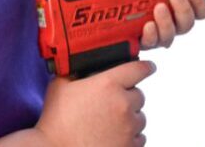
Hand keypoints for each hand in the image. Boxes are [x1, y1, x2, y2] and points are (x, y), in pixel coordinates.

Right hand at [35, 60, 154, 146]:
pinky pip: (139, 138)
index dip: (145, 67)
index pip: (138, 69)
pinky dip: (130, 138)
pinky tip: (112, 138)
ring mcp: (128, 127)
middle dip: (127, 98)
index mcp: (108, 84)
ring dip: (129, 119)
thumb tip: (82, 66)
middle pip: (139, 96)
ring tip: (108, 125)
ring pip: (140, 118)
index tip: (149, 67)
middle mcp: (123, 103)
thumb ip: (76, 72)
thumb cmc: (56, 121)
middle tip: (109, 105)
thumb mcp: (60, 86)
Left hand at [137, 0, 204, 48]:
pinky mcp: (141, 43)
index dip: (200, 3)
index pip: (199, 12)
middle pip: (187, 24)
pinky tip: (148, 25)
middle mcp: (169, 24)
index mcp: (176, 8)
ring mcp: (156, 35)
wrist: (103, 1)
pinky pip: (151, 43)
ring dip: (167, 21)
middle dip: (184, 9)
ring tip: (159, 7)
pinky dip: (152, 34)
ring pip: (170, 36)